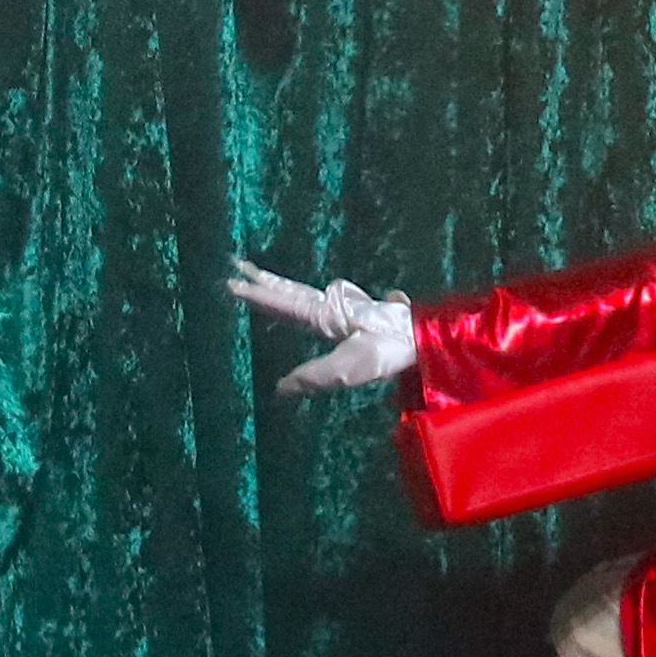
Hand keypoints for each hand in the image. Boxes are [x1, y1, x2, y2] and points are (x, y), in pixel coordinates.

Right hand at [231, 261, 417, 395]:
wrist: (422, 336)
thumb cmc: (387, 351)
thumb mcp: (347, 369)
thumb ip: (312, 378)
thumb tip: (279, 389)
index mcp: (324, 315)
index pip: (283, 303)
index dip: (257, 294)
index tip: (232, 282)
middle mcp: (330, 306)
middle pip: (289, 291)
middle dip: (263, 281)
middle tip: (237, 267)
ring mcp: (344, 307)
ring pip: (303, 293)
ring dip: (280, 286)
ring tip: (261, 279)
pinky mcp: (356, 313)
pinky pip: (319, 301)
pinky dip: (301, 296)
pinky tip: (308, 299)